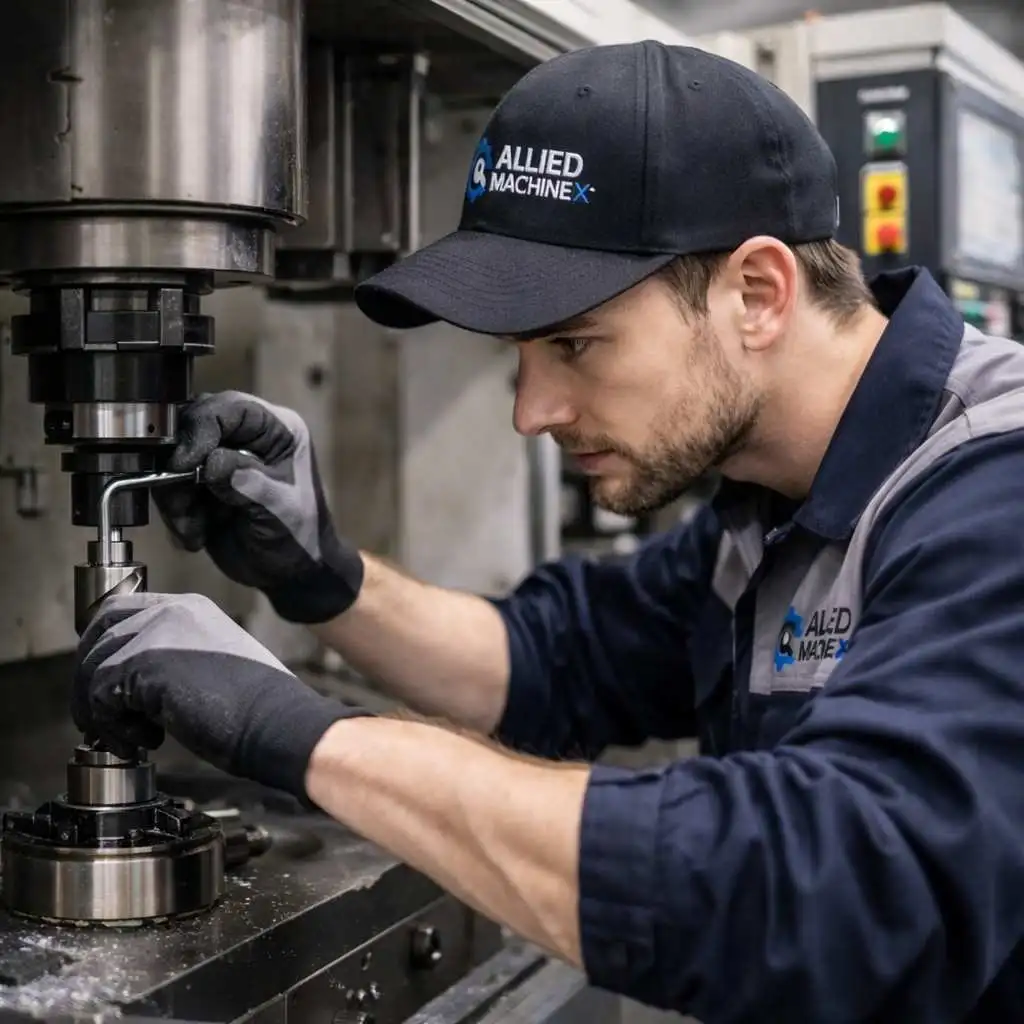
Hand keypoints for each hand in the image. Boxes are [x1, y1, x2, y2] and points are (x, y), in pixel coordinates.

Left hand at [72, 592, 368, 797]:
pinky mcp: (145, 664)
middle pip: (98, 632)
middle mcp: (170, 611)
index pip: (120, 610)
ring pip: (93, 668)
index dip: (102, 646)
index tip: (104, 682)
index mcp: (189, 607)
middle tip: (106, 715)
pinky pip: (99, 697)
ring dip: (103, 710)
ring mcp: (156, 634)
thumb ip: (174, 656)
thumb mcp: (212, 661)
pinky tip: (148, 740)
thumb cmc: (257, 705)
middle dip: (90, 677)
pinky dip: (113, 727)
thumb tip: (132, 681)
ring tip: (137, 735)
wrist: (278, 721)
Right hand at [154, 390, 363, 623]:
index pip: (230, 408)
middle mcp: (246, 437)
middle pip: (192, 426)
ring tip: (194, 529)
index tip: (184, 463)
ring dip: (175, 497)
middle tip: (183, 503)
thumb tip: (211, 464)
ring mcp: (220, 458)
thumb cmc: (299, 538)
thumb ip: (248, 482)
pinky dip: (175, 513)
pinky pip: (169, 486)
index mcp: (277, 431)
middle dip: (180, 466)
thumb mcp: (279, 509)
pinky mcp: (200, 483)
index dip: (201, 429)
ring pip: (173, 458)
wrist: (290, 574)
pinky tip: (194, 535)